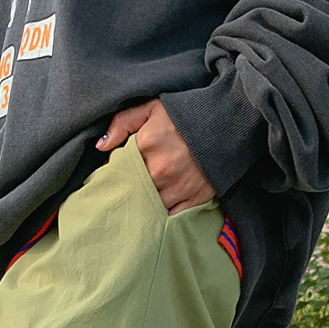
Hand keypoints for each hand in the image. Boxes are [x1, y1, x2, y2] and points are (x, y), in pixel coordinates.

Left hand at [96, 99, 214, 214]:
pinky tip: (156, 215)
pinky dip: (162, 218)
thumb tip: (101, 147)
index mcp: (146, 146)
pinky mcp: (193, 201)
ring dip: (143, 208)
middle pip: (132, 192)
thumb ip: (123, 123)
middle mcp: (160, 171)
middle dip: (126, 194)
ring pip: (149, 208)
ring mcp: (177, 188)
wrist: (227, 123)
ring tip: (138, 206)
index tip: (111, 178)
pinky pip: (170, 218)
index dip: (114, 175)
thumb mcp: (152, 108)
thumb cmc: (185, 115)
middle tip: (122, 196)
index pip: (119, 170)